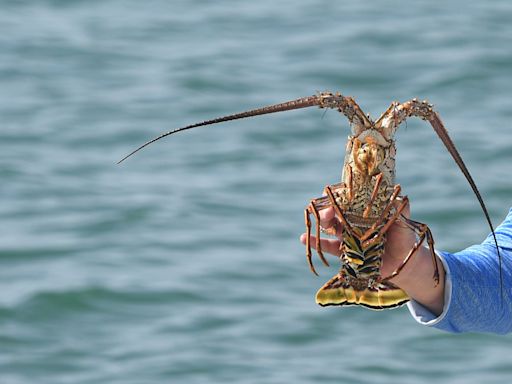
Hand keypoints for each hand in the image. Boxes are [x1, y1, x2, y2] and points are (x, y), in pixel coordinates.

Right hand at [299, 202, 445, 314]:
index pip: (348, 197)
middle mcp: (352, 220)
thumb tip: (400, 195)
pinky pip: (327, 246)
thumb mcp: (403, 221)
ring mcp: (347, 235)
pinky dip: (315, 242)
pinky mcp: (344, 252)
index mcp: (364, 209)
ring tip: (320, 218)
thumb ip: (400, 209)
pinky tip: (303, 238)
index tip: (336, 191)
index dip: (340, 192)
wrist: (405, 263)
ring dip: (322, 221)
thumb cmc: (404, 237)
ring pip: (329, 225)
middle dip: (329, 207)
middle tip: (329, 209)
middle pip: (335, 210)